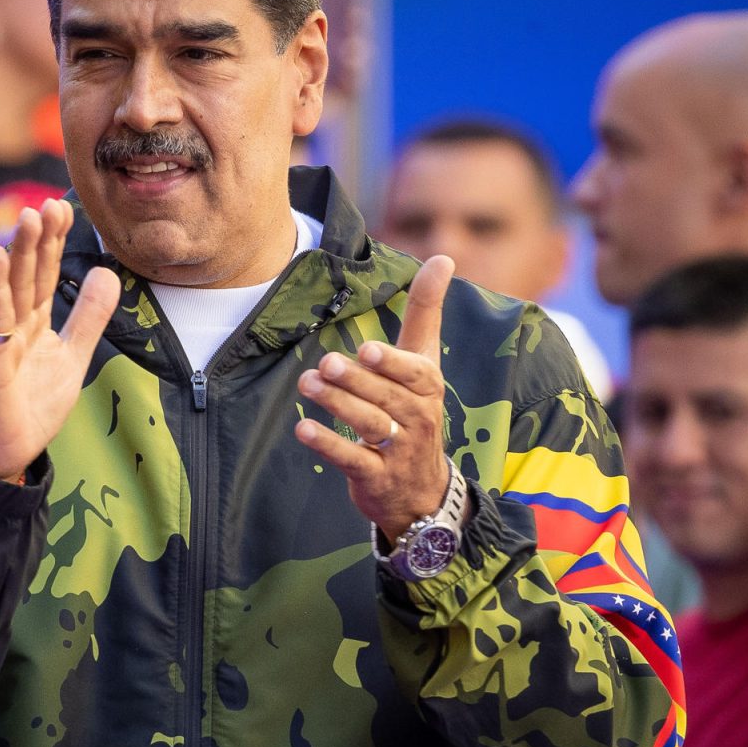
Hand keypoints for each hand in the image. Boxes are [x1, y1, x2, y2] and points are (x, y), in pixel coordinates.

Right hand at [0, 199, 119, 480]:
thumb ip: (89, 317)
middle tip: (49, 203)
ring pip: (11, 288)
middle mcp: (13, 323)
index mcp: (32, 322)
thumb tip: (108, 272)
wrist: (3, 454)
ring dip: (18, 251)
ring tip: (27, 217)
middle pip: (28, 273)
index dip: (54, 242)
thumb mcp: (73, 356)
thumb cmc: (30, 407)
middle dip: (39, 238)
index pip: (45, 273)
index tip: (64, 209)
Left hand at [294, 255, 455, 537]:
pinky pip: (353, 460)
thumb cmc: (415, 409)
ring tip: (308, 383)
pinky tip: (303, 429)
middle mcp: (418, 418)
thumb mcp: (424, 362)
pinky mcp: (376, 477)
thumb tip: (444, 257)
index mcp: (427, 387)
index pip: (416, 374)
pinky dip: (328, 445)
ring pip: (369, 425)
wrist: (422, 489)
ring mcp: (398, 450)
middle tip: (324, 363)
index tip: (368, 351)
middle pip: (386, 397)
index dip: (393, 364)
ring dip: (336, 405)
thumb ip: (426, 311)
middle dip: (354, 381)